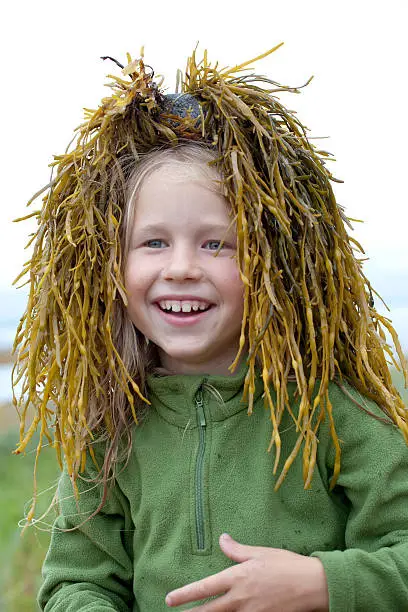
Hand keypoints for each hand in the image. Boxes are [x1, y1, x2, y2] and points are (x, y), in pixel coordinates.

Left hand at [165, 533, 328, 610]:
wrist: (313, 585)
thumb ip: (237, 549)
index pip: (205, 588)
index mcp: (238, 578)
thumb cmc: (286, 565)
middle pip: (209, 611)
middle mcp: (241, 599)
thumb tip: (222, 539)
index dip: (185, 594)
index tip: (170, 599)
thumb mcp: (259, 552)